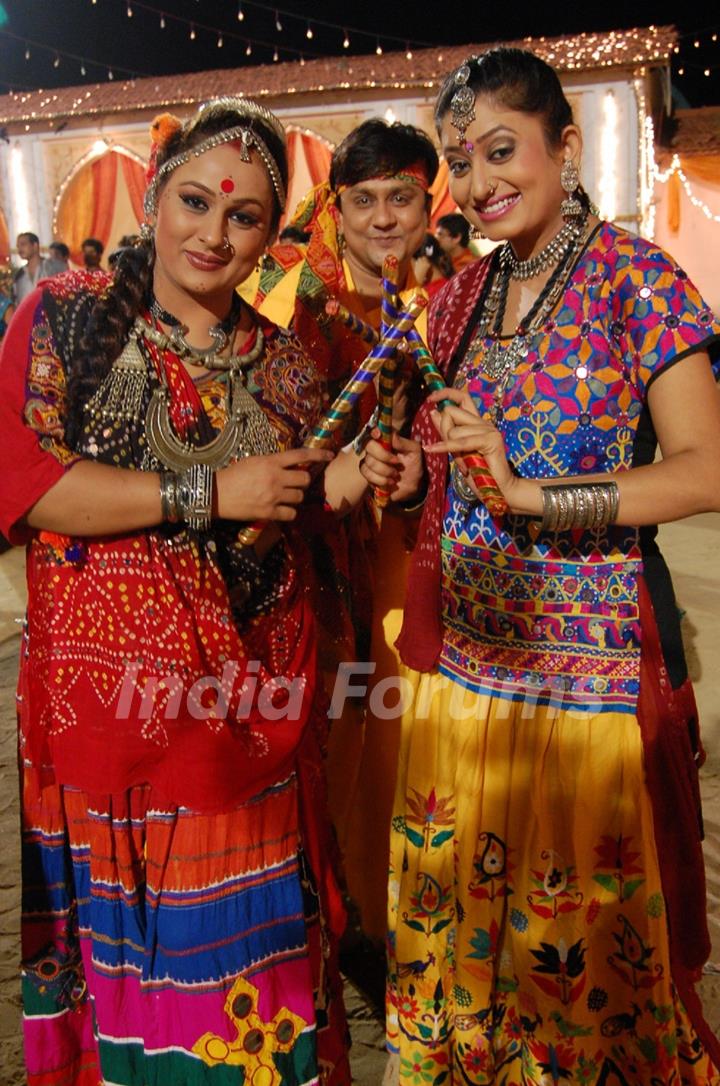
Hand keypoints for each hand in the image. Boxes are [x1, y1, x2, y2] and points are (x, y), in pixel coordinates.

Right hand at [216, 447, 333, 521]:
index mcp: (270, 462)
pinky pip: (291, 514)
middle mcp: (275, 477)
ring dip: (295, 497)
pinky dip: (288, 512)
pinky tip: (280, 510)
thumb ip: (272, 463)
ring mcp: (273, 496)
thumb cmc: (232, 476)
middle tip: (294, 484)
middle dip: (302, 482)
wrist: (215, 494)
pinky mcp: (268, 512)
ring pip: (299, 497)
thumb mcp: (253, 461)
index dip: (318, 455)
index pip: (300, 455)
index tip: (329, 456)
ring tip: (284, 497)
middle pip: (305, 480)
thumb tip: (290, 465)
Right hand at [361, 428, 423, 502]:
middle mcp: (376, 448)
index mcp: (387, 440)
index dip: (374, 431)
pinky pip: (367, 474)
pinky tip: (389, 482)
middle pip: (368, 445)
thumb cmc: (414, 467)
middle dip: (383, 456)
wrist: (411, 488)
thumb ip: (404, 443)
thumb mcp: (415, 453)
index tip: (378, 434)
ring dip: (384, 470)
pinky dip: (380, 480)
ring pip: (368, 462)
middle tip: (397, 462)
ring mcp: (370, 461)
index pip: (375, 430)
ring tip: (395, 475)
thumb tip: (392, 434)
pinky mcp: (368, 474)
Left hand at [423, 386, 514, 496]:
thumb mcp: (455, 450)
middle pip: (451, 412)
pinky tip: (432, 449)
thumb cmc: (478, 473)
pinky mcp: (491, 441)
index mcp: (477, 423)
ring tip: (462, 464)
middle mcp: (484, 423)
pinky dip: (445, 447)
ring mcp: (489, 430)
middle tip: (449, 450)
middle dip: (443, 431)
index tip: (430, 399)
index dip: (446, 394)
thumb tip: (433, 412)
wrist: (497, 490)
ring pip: (453, 430)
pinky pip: (460, 442)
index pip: (463, 397)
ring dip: (450, 449)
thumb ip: (446, 432)